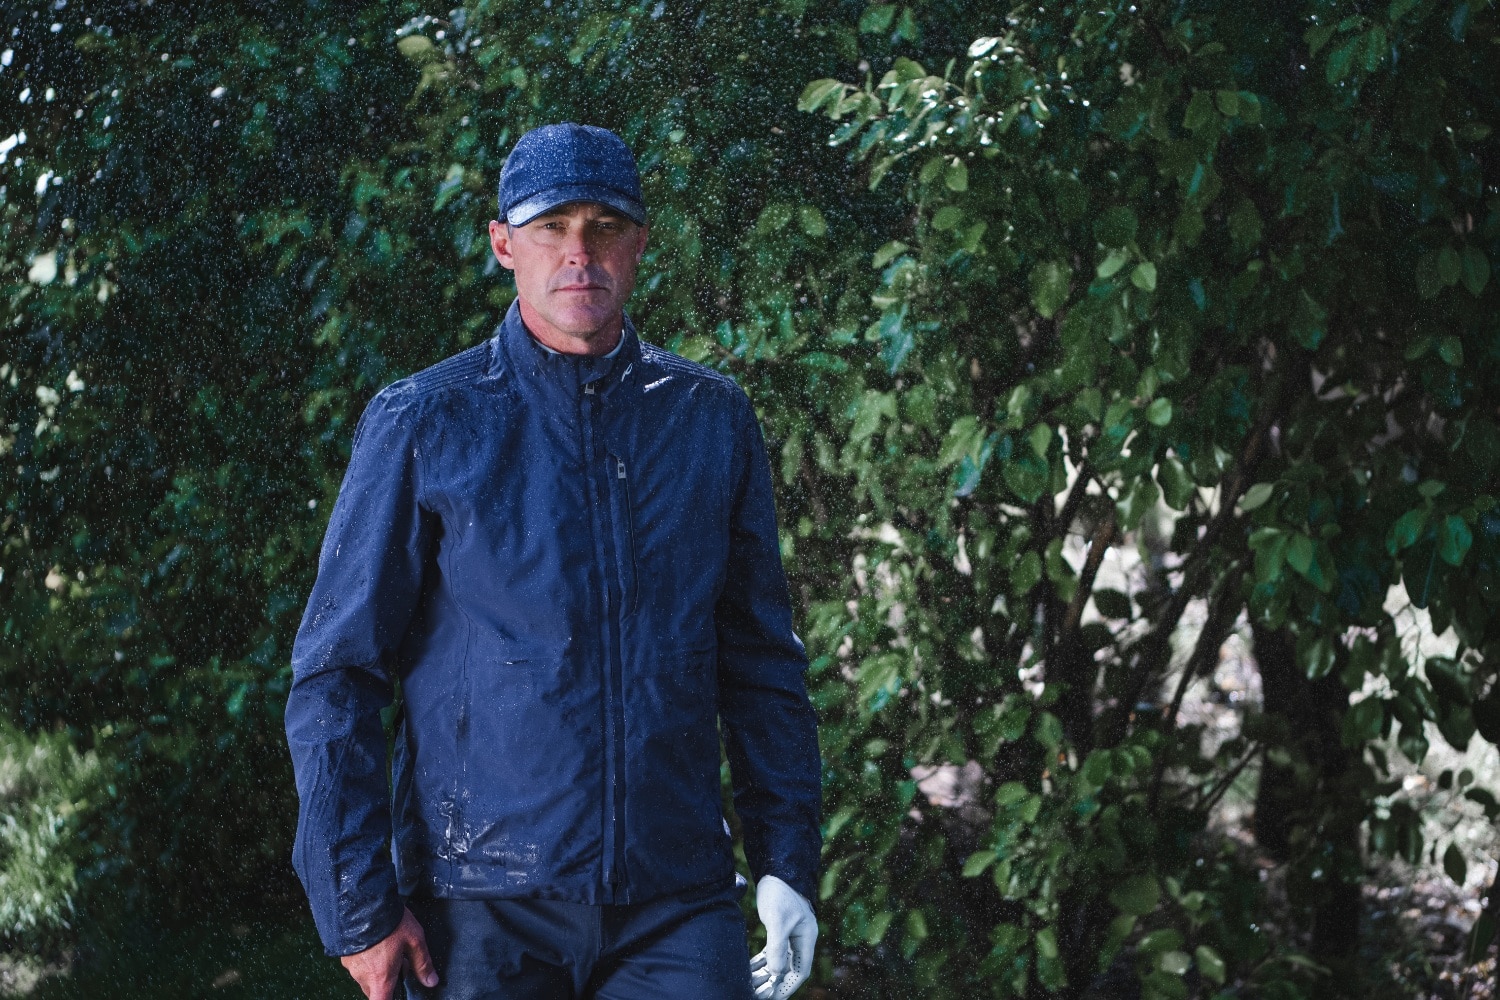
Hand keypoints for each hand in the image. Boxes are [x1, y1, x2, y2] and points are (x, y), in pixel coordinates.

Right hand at [340, 907, 438, 999]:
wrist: (362, 902)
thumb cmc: (388, 922)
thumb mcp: (414, 940)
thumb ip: (422, 963)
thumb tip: (431, 981)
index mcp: (381, 978)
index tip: (395, 994)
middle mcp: (363, 976)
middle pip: (375, 990)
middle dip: (387, 982)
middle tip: (399, 962)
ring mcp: (351, 966)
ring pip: (366, 977)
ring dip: (377, 970)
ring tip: (388, 948)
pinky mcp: (345, 955)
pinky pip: (358, 965)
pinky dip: (367, 959)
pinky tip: (376, 943)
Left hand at [749, 875, 816, 999]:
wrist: (776, 869)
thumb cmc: (779, 892)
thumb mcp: (777, 920)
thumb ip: (777, 947)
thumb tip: (776, 973)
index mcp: (806, 938)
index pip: (800, 971)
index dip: (787, 986)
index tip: (772, 997)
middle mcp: (801, 939)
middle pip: (789, 969)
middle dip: (774, 983)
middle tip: (757, 994)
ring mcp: (790, 935)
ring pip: (779, 962)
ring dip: (766, 974)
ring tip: (750, 985)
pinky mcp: (779, 929)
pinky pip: (771, 952)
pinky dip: (761, 962)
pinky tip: (749, 969)